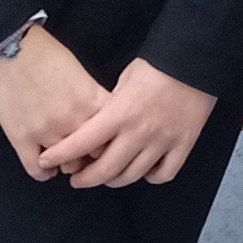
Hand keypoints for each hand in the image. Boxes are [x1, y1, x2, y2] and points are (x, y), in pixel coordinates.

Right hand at [0, 23, 111, 177]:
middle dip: (91, 154)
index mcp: (90, 100)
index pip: (112, 134)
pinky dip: (44, 171)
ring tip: (63, 158)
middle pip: (94, 154)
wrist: (8, 46)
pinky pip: (38, 170)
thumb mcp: (78, 71)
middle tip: (85, 152)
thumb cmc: (44, 52)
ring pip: (68, 165)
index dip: (111, 140)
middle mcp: (72, 119)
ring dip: (67, 163)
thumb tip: (98, 118)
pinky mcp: (21, 139)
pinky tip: (44, 164)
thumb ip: (91, 97)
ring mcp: (47, 131)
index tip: (105, 141)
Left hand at [46, 59, 220, 188]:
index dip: (61, 154)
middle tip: (77, 180)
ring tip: (107, 177)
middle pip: (106, 170)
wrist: (196, 61)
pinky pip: (163, 174)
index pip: (83, 141)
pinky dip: (151, 177)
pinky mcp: (183, 145)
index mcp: (120, 112)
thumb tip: (97, 126)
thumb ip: (110, 107)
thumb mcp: (124, 80)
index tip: (46, 160)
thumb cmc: (157, 66)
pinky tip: (143, 170)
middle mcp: (139, 132)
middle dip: (86, 179)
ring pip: (133, 176)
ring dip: (115, 181)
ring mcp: (163, 141)